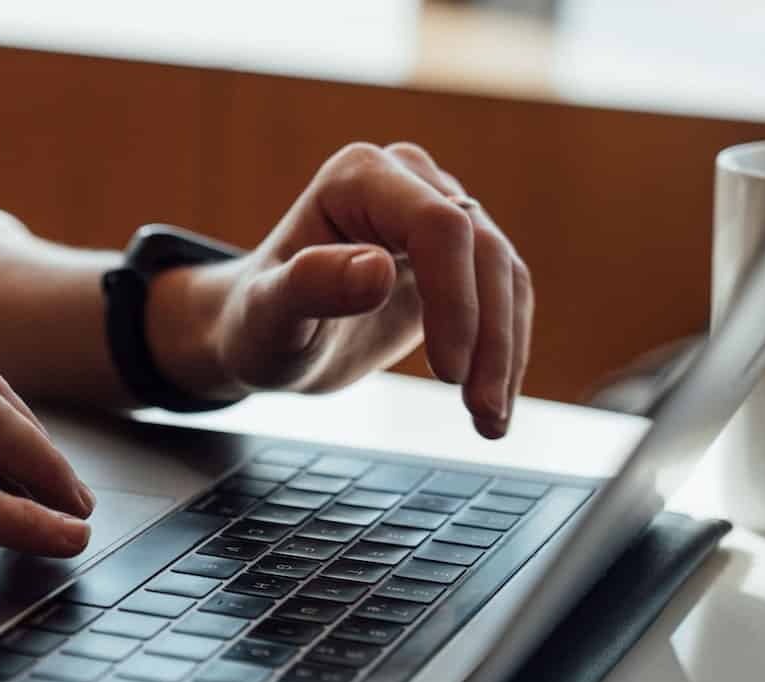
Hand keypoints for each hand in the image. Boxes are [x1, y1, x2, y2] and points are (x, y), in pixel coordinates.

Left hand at [152, 142, 533, 437]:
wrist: (268, 336)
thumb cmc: (258, 322)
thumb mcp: (268, 314)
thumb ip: (311, 285)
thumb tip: (377, 270)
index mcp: (359, 178)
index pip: (438, 225)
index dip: (454, 299)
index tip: (447, 373)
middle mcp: (407, 180)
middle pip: (482, 248)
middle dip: (489, 336)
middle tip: (481, 413)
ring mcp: (439, 213)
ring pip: (503, 274)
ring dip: (506, 352)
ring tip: (490, 421)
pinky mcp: (459, 256)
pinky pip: (503, 296)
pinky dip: (505, 351)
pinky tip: (494, 402)